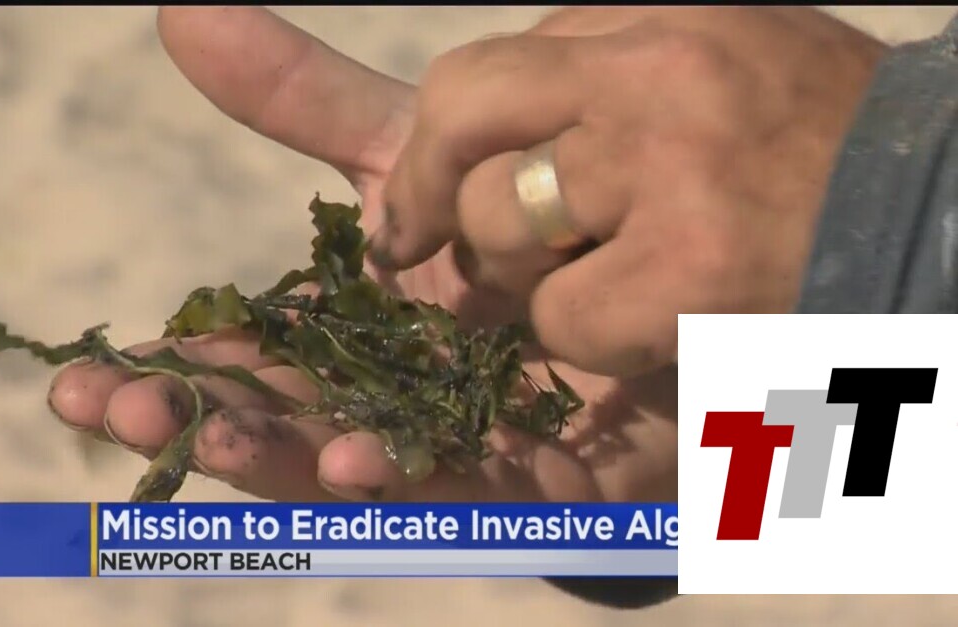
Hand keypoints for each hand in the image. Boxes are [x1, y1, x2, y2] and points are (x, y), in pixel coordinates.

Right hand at [47, 6, 676, 502]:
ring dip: (280, 458)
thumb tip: (179, 11)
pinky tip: (360, 458)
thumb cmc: (506, 218)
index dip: (159, 373)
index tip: (76, 382)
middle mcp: (381, 392)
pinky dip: (414, 478)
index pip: (230, 361)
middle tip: (118, 412)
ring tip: (219, 438)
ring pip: (354, 460)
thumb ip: (299, 102)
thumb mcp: (398, 154)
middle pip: (277, 418)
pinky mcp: (539, 476)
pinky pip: (473, 486)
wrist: (638, 246)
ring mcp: (455, 437)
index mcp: (336, 334)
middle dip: (195, 423)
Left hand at [371, 6, 886, 377]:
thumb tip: (468, 123)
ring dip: (522, 277)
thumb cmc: (811, 152)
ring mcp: (675, 166)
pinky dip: (589, 339)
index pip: (481, 71)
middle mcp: (657, 74)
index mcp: (653, 22)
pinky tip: (655, 325)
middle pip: (461, 120)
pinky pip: (563, 315)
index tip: (420, 196)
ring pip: (499, 223)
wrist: (933, 221)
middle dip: (426, 194)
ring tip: (599, 279)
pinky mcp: (696, 266)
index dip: (436, 145)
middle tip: (421, 245)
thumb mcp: (707, 64)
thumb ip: (595, 74)